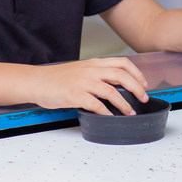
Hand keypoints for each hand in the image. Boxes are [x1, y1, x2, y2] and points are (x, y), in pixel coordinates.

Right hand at [26, 57, 149, 115]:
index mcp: (93, 63)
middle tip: (143, 99)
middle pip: (122, 76)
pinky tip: (110, 117)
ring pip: (112, 92)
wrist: (37, 81)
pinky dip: (106, 113)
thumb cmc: (57, 78)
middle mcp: (91, 70)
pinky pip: (97, 105)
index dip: (137, 73)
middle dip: (137, 88)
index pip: (122, 63)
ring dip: (124, 104)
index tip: (144, 84)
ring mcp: (83, 82)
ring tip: (130, 113)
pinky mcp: (76, 95)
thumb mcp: (80, 69)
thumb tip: (114, 85)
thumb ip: (96, 74)